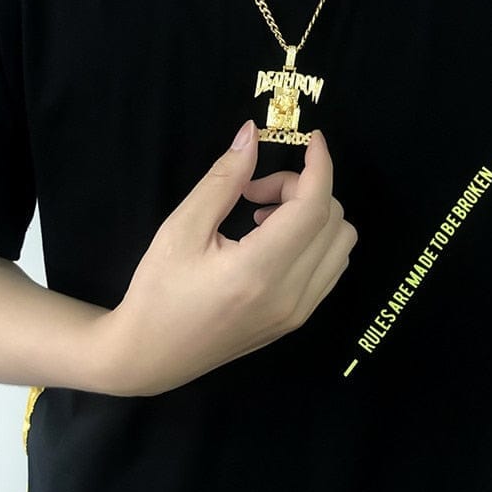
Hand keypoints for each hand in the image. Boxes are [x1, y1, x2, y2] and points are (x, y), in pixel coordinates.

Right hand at [94, 119, 357, 396]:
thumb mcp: (182, 227)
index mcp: (259, 271)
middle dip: (301, 188)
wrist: (150, 356)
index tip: (312, 139)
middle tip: (252, 191)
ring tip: (262, 216)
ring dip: (312, 214)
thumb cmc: (158, 290)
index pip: (313, 208)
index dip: (319, 166)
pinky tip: (273, 240)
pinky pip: (331, 266)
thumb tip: (251, 135)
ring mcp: (298, 312)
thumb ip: (223, 179)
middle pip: (332, 219)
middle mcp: (290, 295)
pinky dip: (314, 239)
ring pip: (340, 243)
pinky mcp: (297, 319)